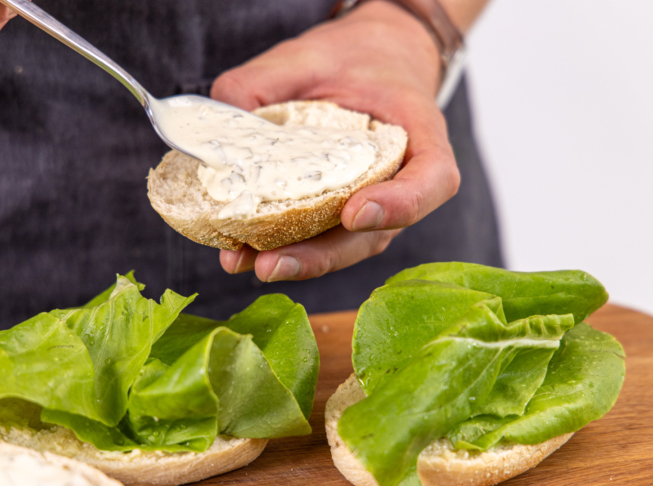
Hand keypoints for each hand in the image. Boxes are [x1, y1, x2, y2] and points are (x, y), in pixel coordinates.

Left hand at [212, 0, 460, 281]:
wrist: (366, 63)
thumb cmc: (350, 58)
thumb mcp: (311, 54)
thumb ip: (264, 79)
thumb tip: (221, 115)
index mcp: (421, 136)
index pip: (432, 180)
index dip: (400, 205)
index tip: (354, 212)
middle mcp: (401, 182)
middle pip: (376, 235)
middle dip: (322, 256)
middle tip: (273, 263)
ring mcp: (371, 206)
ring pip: (343, 247)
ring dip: (296, 261)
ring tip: (244, 263)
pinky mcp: (337, 216)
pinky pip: (317, 238)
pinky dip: (280, 247)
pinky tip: (239, 252)